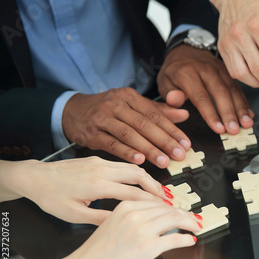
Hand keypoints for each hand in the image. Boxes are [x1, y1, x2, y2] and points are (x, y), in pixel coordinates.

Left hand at [10, 157, 172, 224]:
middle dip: (155, 187)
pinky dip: (136, 173)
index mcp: (97, 186)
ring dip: (147, 178)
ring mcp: (100, 162)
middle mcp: (102, 170)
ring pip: (132, 167)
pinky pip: (122, 164)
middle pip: (138, 175)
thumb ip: (100, 218)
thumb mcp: (74, 215)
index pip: (132, 194)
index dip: (151, 202)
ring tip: (157, 191)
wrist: (35, 177)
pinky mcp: (97, 159)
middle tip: (166, 198)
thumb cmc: (51, 197)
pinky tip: (140, 182)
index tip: (164, 209)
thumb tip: (122, 222)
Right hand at [62, 88, 190, 167]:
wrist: (72, 111)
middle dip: (164, 141)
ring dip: (148, 149)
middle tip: (178, 154)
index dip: (172, 129)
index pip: (155, 114)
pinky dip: (126, 152)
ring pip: (129, 134)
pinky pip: (111, 144)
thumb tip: (184, 114)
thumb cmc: (108, 110)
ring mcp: (102, 118)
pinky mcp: (91, 133)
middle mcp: (116, 104)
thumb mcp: (132, 105)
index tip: (185, 144)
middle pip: (144, 124)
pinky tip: (139, 161)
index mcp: (129, 96)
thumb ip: (159, 111)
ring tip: (163, 161)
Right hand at [69, 200, 201, 258]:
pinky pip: (174, 238)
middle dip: (185, 214)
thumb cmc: (96, 251)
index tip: (180, 210)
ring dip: (189, 223)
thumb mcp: (113, 224)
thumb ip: (132, 217)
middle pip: (169, 209)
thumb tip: (154, 219)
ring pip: (175, 219)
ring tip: (195, 226)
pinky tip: (190, 240)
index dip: (173, 207)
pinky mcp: (148, 247)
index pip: (157, 202)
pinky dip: (185, 238)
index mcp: (126, 207)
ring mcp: (142, 230)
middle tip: (193, 218)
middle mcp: (135, 215)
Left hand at [158, 45, 253, 133]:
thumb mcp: (164, 82)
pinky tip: (249, 114)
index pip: (200, 96)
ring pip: (232, 89)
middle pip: (220, 92)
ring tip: (246, 124)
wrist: (186, 50)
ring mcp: (219, 69)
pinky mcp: (228, 71)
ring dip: (240, 108)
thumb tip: (176, 101)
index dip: (211, 114)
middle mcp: (205, 69)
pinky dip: (245, 102)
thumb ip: (169, 94)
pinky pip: (238, 87)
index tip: (219, 129)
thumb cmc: (175, 72)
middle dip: (229, 113)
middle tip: (235, 130)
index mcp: (187, 73)